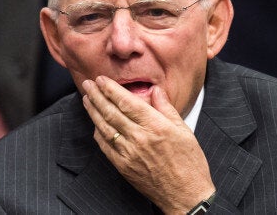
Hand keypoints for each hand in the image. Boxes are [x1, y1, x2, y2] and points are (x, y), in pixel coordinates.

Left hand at [82, 76, 214, 213]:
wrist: (186, 195)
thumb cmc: (189, 163)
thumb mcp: (184, 130)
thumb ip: (166, 108)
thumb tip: (155, 90)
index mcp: (156, 126)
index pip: (127, 102)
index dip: (111, 89)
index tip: (101, 80)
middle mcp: (139, 138)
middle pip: (111, 112)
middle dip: (97, 96)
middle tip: (88, 84)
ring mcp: (129, 153)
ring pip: (105, 127)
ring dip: (93, 111)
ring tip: (87, 99)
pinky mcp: (123, 166)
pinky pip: (105, 146)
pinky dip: (98, 132)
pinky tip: (95, 123)